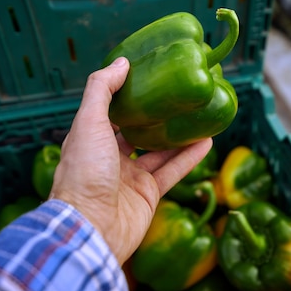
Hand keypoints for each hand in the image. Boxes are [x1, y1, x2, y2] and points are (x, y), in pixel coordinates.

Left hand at [50, 57, 212, 263]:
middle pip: (137, 131)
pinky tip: (207, 141)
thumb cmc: (83, 172)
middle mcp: (109, 157)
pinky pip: (172, 171)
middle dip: (156, 116)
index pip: (110, 111)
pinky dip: (190, 157)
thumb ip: (102, 89)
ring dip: (178, 135)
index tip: (148, 77)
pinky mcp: (148, 195)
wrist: (91, 228)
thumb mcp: (88, 121)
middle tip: (178, 96)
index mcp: (91, 139)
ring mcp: (130, 177)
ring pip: (159, 151)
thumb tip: (123, 63)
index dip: (127, 95)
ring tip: (199, 115)